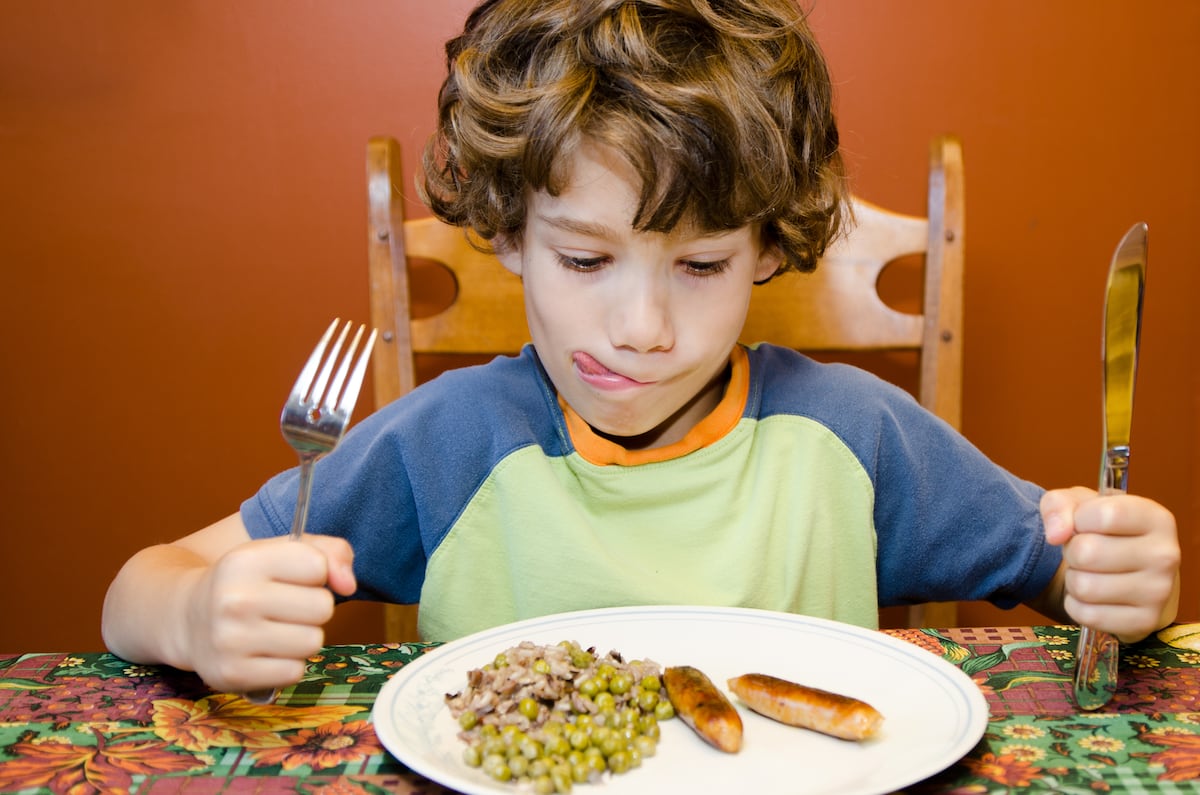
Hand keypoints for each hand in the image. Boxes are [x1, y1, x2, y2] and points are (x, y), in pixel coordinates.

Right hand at [182, 534, 355, 692]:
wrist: (187, 618)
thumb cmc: (247, 581)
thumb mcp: (282, 551)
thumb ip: (330, 553)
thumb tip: (349, 585)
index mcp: (246, 560)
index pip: (318, 566)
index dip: (317, 573)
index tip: (295, 577)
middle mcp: (235, 599)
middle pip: (322, 607)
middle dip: (313, 608)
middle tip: (286, 607)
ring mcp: (231, 640)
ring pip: (313, 642)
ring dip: (303, 638)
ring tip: (276, 629)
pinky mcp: (232, 674)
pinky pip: (295, 672)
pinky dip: (288, 664)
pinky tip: (265, 651)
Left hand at [1041, 486, 1179, 642]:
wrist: (1130, 572)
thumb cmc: (1102, 532)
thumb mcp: (1079, 504)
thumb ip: (1059, 505)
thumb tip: (1055, 535)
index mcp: (1155, 518)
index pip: (1104, 514)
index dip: (1079, 519)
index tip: (1084, 524)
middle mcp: (1165, 555)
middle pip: (1087, 552)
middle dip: (1072, 552)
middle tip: (1084, 553)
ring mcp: (1159, 591)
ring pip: (1084, 587)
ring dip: (1074, 579)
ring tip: (1089, 572)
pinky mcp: (1145, 621)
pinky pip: (1087, 615)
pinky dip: (1077, 605)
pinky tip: (1092, 596)